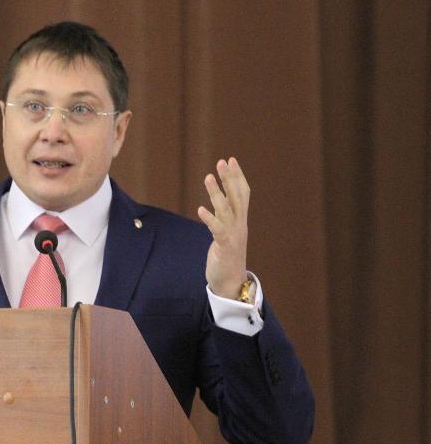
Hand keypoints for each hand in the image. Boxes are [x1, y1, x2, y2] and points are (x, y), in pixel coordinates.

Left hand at [197, 157, 250, 299]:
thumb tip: (219, 202)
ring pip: (226, 209)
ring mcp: (233, 235)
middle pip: (237, 197)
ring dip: (217, 192)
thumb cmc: (227, 258)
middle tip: (222, 161)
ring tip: (208, 176)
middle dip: (230, 178)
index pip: (243, 193)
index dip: (238, 176)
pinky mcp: (225, 246)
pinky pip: (218, 229)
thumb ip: (225, 218)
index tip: (231, 160)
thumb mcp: (227, 233)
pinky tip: (200, 209)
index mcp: (240, 221)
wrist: (232, 283)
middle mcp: (239, 225)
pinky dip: (209, 219)